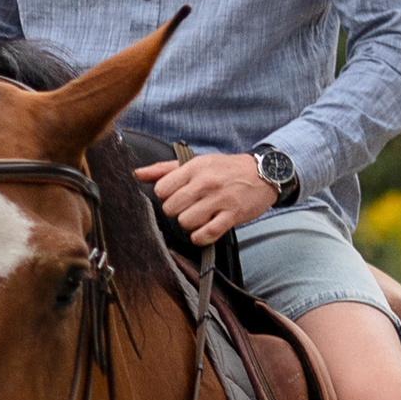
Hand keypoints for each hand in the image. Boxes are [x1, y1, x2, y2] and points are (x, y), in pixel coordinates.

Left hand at [136, 150, 280, 243]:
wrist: (263, 173)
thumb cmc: (226, 169)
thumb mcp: (196, 162)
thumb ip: (165, 169)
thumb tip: (137, 174)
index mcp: (194, 168)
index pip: (162, 189)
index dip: (165, 197)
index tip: (175, 197)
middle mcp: (206, 183)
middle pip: (171, 208)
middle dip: (176, 212)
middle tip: (187, 209)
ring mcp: (220, 200)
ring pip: (186, 222)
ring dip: (189, 225)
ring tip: (198, 218)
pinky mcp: (232, 215)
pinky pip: (207, 234)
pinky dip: (201, 237)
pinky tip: (204, 230)